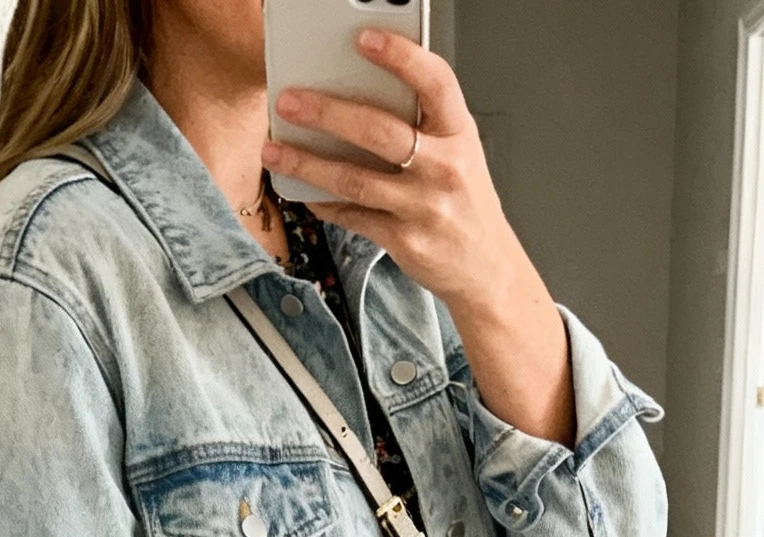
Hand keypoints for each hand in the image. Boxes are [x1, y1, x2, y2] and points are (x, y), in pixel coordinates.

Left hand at [262, 32, 574, 443]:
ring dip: (308, 163)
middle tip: (290, 102)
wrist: (487, 269)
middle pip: (379, 130)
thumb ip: (424, 125)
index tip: (365, 40)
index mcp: (460, 134)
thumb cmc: (466, 203)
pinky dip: (325, 203)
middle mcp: (444, 168)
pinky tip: (305, 192)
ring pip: (355, 178)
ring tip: (275, 151)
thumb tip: (359, 96)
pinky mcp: (405, 240)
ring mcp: (424, 207)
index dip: (402, 57)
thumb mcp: (460, 153)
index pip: (436, 82)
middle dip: (327, 113)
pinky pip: (354, 216)